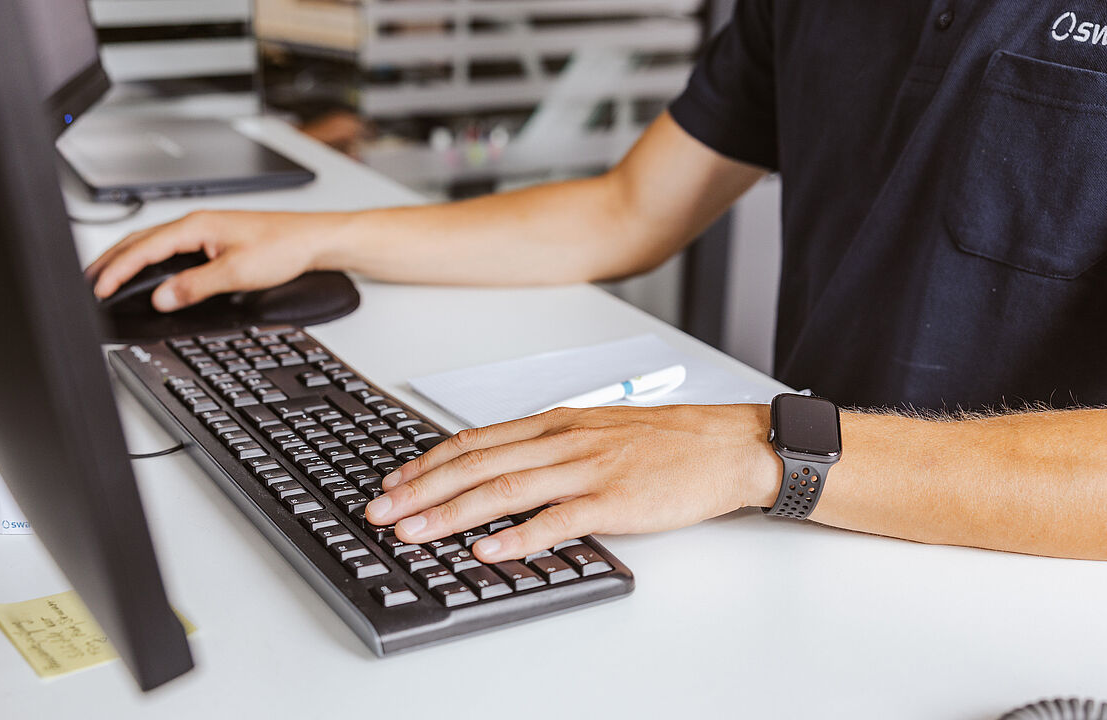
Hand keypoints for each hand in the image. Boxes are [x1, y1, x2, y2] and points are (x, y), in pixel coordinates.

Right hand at [86, 210, 349, 311]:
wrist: (313, 239)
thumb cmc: (283, 246)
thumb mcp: (237, 272)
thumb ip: (196, 285)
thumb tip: (162, 297)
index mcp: (196, 225)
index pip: (144, 248)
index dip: (119, 270)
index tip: (100, 288)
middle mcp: (196, 223)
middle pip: (140, 241)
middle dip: (111, 261)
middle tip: (88, 282)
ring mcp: (203, 230)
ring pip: (153, 244)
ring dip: (127, 260)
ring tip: (106, 277)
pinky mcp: (212, 239)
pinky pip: (169, 249)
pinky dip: (149, 260)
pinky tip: (146, 272)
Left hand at [364, 404, 780, 562]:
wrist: (726, 446)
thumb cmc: (665, 442)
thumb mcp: (597, 431)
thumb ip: (550, 448)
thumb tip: (502, 467)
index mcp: (556, 424)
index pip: (475, 440)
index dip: (428, 462)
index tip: (393, 480)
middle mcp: (563, 441)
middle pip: (476, 463)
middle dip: (421, 488)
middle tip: (380, 510)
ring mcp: (587, 469)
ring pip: (505, 488)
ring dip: (451, 511)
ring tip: (414, 530)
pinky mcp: (614, 501)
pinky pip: (557, 520)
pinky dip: (517, 536)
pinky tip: (487, 550)